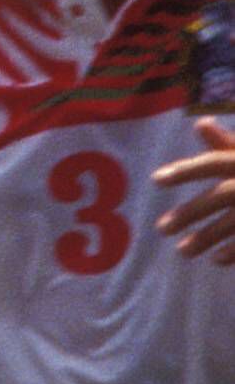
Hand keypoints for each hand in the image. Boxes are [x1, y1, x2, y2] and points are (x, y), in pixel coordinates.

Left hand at [160, 117, 234, 260]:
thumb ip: (228, 143)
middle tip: (161, 228)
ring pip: (232, 224)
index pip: (214, 163)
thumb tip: (199, 124)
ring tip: (182, 251)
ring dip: (205, 239)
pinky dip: (234, 252)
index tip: (156, 179)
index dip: (186, 170)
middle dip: (189, 213)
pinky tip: (216, 259)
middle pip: (219, 197)